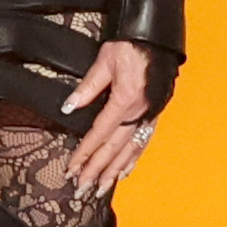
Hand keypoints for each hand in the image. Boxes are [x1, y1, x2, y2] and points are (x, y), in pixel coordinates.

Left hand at [58, 40, 159, 196]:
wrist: (158, 38)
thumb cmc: (132, 45)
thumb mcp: (105, 61)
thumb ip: (88, 87)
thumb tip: (69, 107)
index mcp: (125, 99)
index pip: (99, 134)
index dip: (84, 153)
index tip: (72, 169)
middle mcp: (139, 112)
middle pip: (114, 148)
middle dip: (97, 170)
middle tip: (83, 189)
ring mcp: (149, 115)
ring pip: (130, 150)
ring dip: (114, 171)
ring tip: (101, 188)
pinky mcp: (155, 113)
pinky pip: (143, 141)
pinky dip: (132, 158)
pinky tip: (125, 171)